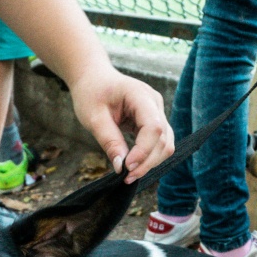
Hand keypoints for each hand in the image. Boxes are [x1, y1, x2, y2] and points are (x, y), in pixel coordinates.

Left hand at [69, 63, 173, 180]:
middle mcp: (154, 103)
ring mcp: (157, 112)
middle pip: (163, 139)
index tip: (127, 167)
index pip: (154, 127)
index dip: (144, 151)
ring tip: (129, 175)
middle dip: (147, 161)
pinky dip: (148, 157)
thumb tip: (121, 167)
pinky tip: (133, 166)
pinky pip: (158, 143)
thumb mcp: (93, 118)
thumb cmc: (91, 93)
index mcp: (140, 95)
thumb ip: (109, 141)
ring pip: (165, 144)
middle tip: (126, 177)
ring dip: (150, 162)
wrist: (93, 78)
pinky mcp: (153, 121)